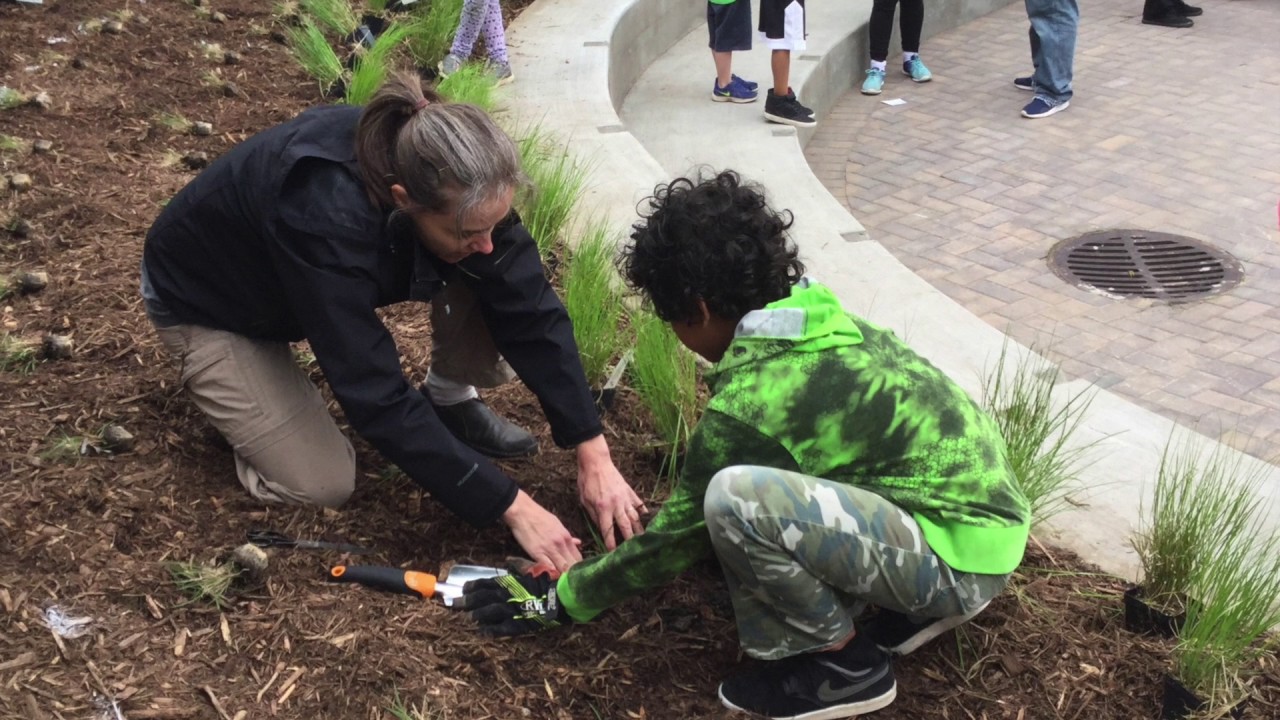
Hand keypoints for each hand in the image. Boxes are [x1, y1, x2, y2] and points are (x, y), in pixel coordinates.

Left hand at [458, 570, 566, 635]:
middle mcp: (505, 596)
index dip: (471, 588)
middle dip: (465, 602)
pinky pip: (500, 629)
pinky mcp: (518, 625)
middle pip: (480, 599)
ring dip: (476, 615)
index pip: (483, 584)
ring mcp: (510, 611)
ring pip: (487, 613)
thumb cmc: (548, 582)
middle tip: (455, 605)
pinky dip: (489, 630)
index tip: (463, 589)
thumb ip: (517, 566)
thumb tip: (507, 562)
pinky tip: (482, 631)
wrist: (562, 597)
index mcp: (508, 582)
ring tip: (468, 617)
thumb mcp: (532, 569)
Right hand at [502, 490, 581, 573]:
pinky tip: (552, 578)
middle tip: (571, 581)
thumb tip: (578, 543)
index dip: (578, 567)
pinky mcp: (537, 554)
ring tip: (563, 583)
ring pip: (562, 568)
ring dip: (563, 576)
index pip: (578, 557)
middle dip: (573, 574)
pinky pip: (548, 568)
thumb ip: (567, 536)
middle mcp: (560, 544)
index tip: (576, 573)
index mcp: (566, 537)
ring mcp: (549, 550)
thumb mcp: (557, 524)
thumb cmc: (540, 517)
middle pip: (572, 565)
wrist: (523, 512)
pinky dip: (551, 574)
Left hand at [576, 435, 646, 549]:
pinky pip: (639, 504)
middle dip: (630, 539)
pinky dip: (643, 513)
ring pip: (635, 516)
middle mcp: (616, 504)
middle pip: (625, 525)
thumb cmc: (587, 481)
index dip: (610, 543)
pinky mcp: (629, 491)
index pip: (608, 530)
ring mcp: (625, 497)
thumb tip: (602, 529)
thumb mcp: (584, 500)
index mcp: (603, 507)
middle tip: (634, 550)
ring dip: (639, 529)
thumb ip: (594, 516)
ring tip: (643, 539)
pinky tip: (647, 520)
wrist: (596, 462)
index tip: (613, 553)